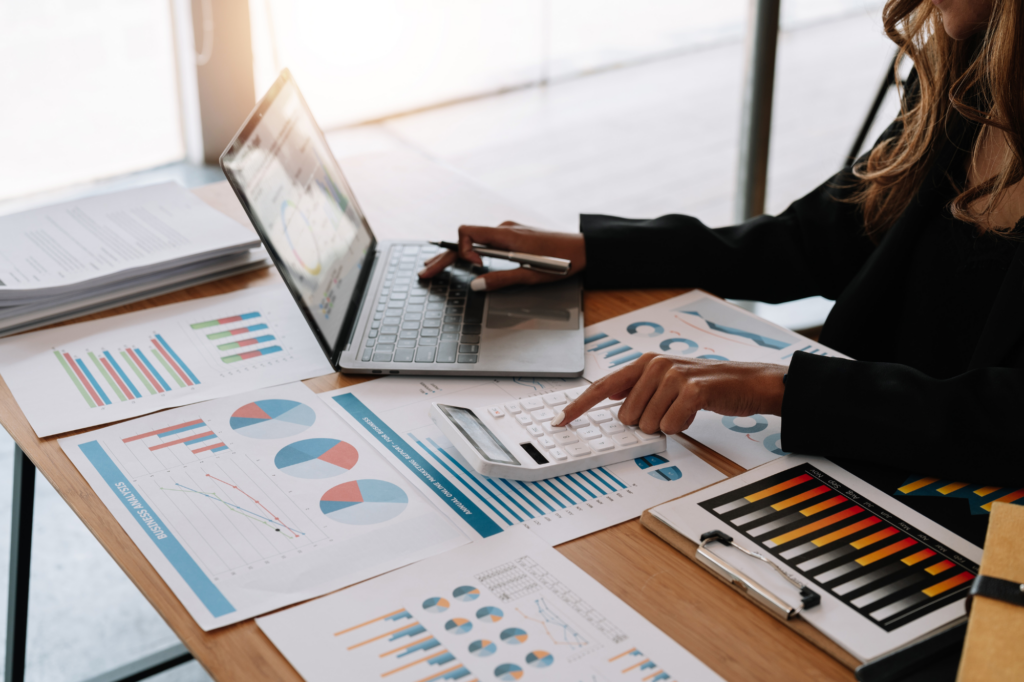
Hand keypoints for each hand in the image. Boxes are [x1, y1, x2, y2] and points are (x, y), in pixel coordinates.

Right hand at [418, 222, 585, 290]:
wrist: (585, 249)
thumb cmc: (562, 262)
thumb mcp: (531, 276)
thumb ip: (501, 279)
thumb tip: (475, 285)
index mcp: (506, 236)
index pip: (467, 232)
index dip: (463, 251)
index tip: (475, 269)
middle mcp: (504, 229)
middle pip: (465, 239)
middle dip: (444, 256)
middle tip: (425, 272)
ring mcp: (508, 232)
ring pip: (474, 240)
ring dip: (456, 254)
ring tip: (436, 267)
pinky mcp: (514, 236)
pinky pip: (486, 241)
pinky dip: (470, 251)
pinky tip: (464, 262)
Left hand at [552, 354, 786, 433]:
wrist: (746, 383)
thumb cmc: (705, 385)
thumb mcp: (666, 381)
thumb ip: (637, 387)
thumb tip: (609, 396)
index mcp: (644, 363)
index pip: (602, 387)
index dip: (579, 406)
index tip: (560, 420)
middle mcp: (655, 365)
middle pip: (627, 416)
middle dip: (647, 422)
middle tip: (670, 410)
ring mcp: (673, 375)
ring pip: (647, 424)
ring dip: (666, 425)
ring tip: (683, 409)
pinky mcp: (692, 389)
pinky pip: (670, 425)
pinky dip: (681, 427)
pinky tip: (693, 413)